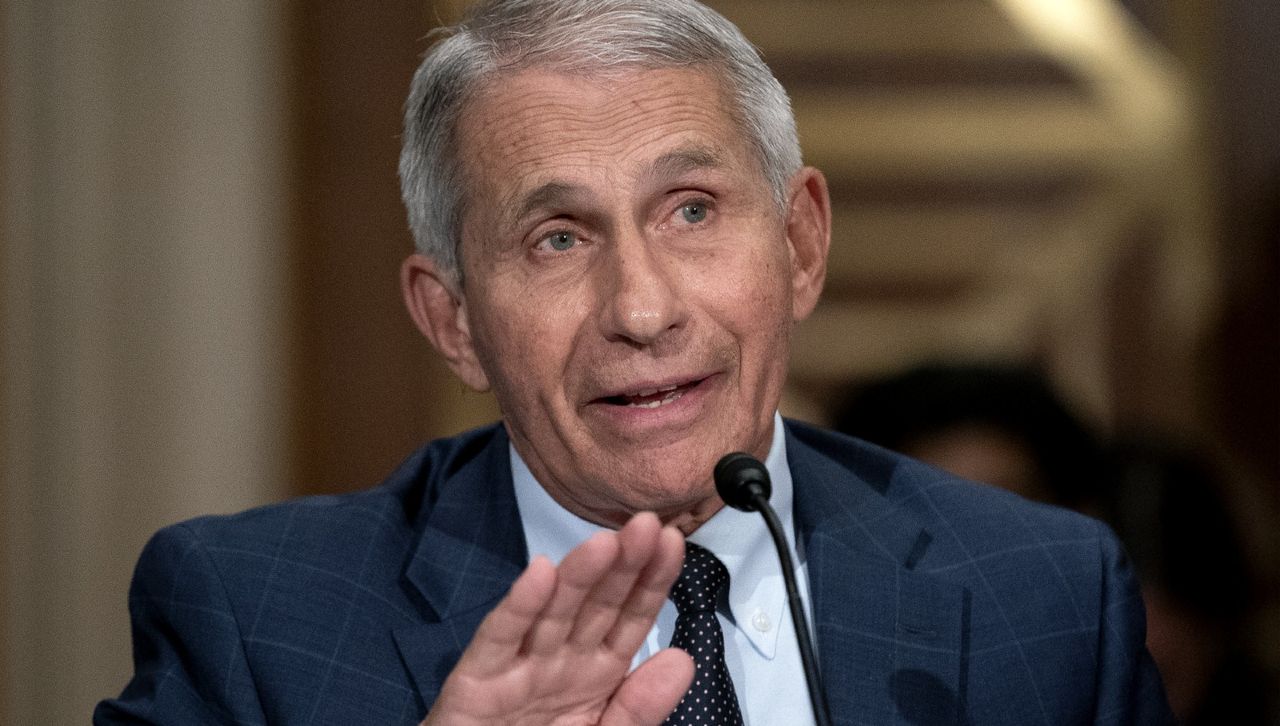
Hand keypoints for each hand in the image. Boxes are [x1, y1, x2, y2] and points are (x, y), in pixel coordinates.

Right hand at [420, 512, 692, 725]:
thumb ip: (640, 707)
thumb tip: (684, 659)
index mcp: (597, 670)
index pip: (631, 617)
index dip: (652, 580)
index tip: (673, 541)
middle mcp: (561, 658)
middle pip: (596, 604)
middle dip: (622, 564)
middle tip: (647, 525)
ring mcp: (519, 665)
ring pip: (553, 611)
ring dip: (578, 575)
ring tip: (605, 542)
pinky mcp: (477, 679)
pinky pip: (501, 638)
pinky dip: (520, 605)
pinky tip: (540, 572)